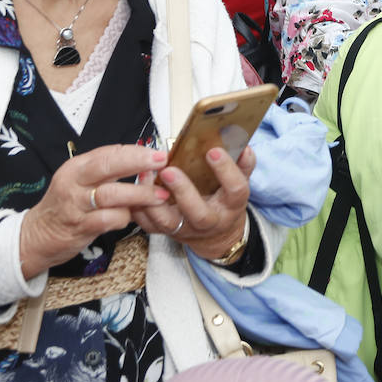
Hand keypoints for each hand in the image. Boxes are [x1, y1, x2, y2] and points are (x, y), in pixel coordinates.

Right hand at [19, 145, 170, 278]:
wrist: (36, 236)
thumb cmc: (66, 206)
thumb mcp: (80, 182)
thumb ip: (106, 170)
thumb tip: (141, 159)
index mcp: (76, 167)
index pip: (108, 152)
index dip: (136, 151)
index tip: (159, 152)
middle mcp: (73, 183)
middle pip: (107, 166)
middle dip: (137, 162)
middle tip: (162, 162)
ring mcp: (75, 205)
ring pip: (111, 194)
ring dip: (139, 194)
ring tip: (160, 195)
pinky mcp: (80, 227)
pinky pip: (109, 220)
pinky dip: (125, 218)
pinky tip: (133, 217)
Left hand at [133, 145, 257, 260]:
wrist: (216, 236)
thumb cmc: (225, 202)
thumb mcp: (238, 184)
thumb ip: (243, 164)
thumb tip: (243, 145)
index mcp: (232, 205)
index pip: (235, 189)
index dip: (226, 170)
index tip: (213, 151)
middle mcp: (210, 220)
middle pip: (198, 212)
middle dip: (182, 191)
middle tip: (168, 169)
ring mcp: (186, 229)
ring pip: (168, 222)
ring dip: (153, 200)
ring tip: (146, 174)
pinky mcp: (167, 233)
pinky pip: (149, 224)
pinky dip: (139, 207)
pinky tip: (137, 186)